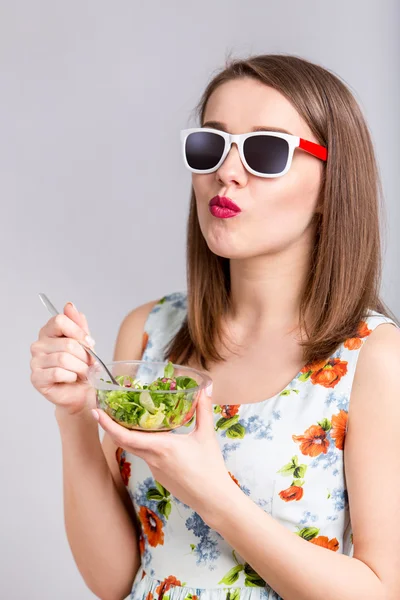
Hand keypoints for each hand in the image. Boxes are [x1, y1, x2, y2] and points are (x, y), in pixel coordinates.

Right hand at [30, 302, 96, 415]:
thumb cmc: (81, 367)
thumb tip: (69, 306)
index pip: (60, 320)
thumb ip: (78, 325)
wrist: (80, 392)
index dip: (78, 332)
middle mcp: (38, 345)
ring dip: (80, 368)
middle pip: (67, 343)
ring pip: (64, 359)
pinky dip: (71, 377)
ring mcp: (35, 362)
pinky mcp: (36, 378)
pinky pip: (59, 373)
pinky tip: (72, 379)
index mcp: (49, 332)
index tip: (89, 342)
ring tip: (83, 373)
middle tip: (89, 364)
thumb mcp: (84, 343)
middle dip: (84, 356)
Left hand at [93, 388, 233, 517]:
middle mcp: (153, 458)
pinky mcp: (158, 475)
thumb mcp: (206, 435)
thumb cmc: (210, 468)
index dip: (108, 424)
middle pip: (123, 442)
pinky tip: (146, 434)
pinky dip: (139, 443)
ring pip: (134, 448)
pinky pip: (144, 455)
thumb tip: (206, 388)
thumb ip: (203, 409)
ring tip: (124, 417)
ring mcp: (154, 469)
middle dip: (110, 426)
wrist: (213, 499)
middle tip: (103, 410)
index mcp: (161, 447)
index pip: (126, 436)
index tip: (96, 412)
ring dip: (125, 434)